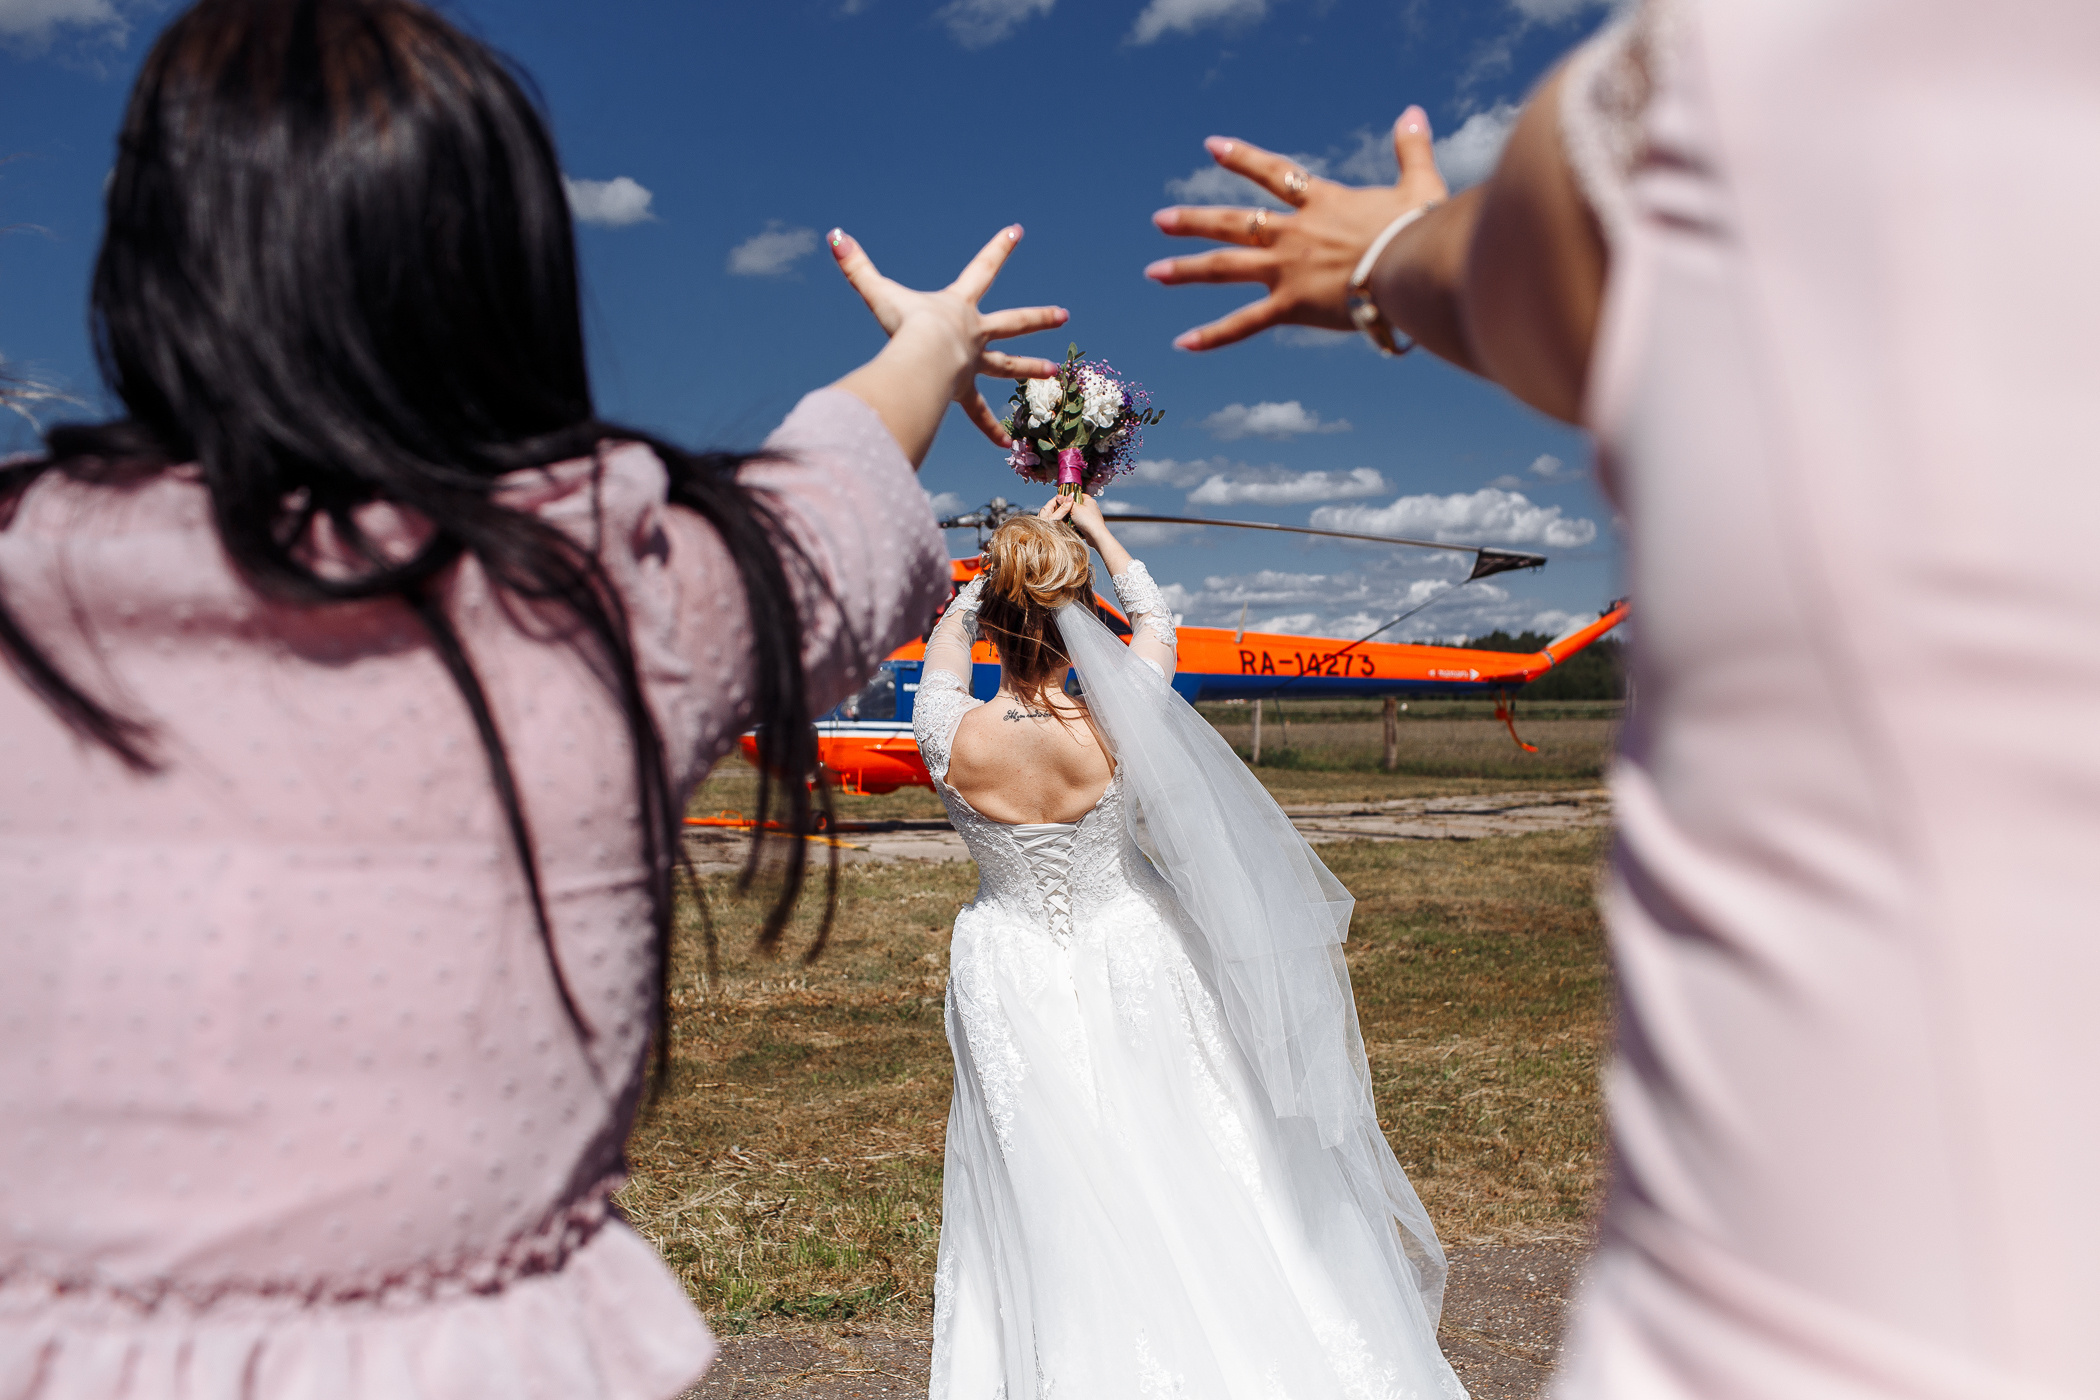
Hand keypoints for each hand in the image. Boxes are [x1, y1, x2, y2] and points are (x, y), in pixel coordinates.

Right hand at [831, 225, 1067, 445]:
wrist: (925, 356)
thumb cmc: (904, 323)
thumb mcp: (878, 290)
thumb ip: (855, 265)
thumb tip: (833, 235)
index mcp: (958, 305)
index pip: (982, 268)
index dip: (998, 248)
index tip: (1017, 231)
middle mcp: (973, 333)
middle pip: (1013, 321)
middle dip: (1037, 317)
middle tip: (1063, 315)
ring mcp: (973, 362)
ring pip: (1009, 364)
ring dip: (1031, 367)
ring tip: (1053, 372)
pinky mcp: (965, 390)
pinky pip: (980, 413)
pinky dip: (990, 429)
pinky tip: (1006, 446)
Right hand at [1041, 492, 1132, 574]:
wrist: (1099, 538)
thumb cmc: (1089, 523)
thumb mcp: (1074, 509)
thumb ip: (1066, 503)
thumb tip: (1057, 496)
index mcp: (1089, 500)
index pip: (1075, 495)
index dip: (1066, 498)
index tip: (1058, 502)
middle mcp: (1092, 508)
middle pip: (1075, 506)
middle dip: (1068, 510)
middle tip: (1059, 513)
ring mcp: (1092, 519)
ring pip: (1076, 517)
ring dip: (1070, 520)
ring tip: (1063, 522)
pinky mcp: (1090, 529)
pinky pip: (1079, 526)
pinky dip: (1074, 528)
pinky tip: (1069, 531)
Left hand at [1144, 108, 1447, 351]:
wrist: (1413, 266)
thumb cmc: (1421, 230)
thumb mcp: (1419, 184)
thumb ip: (1411, 149)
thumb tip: (1413, 112)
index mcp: (1321, 203)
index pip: (1274, 174)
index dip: (1242, 159)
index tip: (1211, 147)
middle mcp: (1294, 233)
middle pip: (1233, 222)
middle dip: (1194, 221)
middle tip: (1160, 220)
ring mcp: (1287, 270)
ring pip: (1225, 266)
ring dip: (1187, 269)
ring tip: (1153, 272)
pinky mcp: (1291, 306)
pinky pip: (1244, 324)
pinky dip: (1214, 335)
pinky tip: (1183, 343)